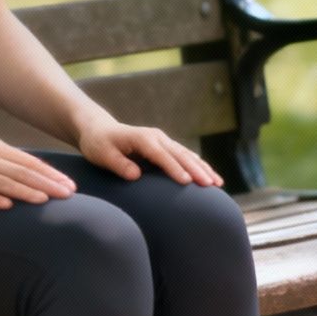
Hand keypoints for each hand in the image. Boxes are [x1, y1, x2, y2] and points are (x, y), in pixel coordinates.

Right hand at [0, 135, 78, 208]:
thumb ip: (5, 162)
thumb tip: (35, 175)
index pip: (28, 161)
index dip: (50, 174)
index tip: (70, 185)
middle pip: (21, 171)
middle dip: (46, 183)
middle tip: (67, 195)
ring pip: (3, 181)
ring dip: (25, 190)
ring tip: (45, 200)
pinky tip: (7, 206)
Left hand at [76, 117, 223, 186]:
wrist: (99, 130)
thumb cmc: (99, 144)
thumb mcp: (102, 154)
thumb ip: (118, 164)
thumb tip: (135, 175)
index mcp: (142, 138)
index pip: (161, 155)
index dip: (174, 168)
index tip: (187, 182)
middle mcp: (156, 137)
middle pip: (179, 154)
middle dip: (196, 169)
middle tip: (211, 185)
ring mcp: (162, 140)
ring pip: (187, 154)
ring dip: (203, 168)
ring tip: (218, 183)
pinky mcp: (165, 146)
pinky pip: (185, 156)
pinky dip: (198, 165)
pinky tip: (210, 175)